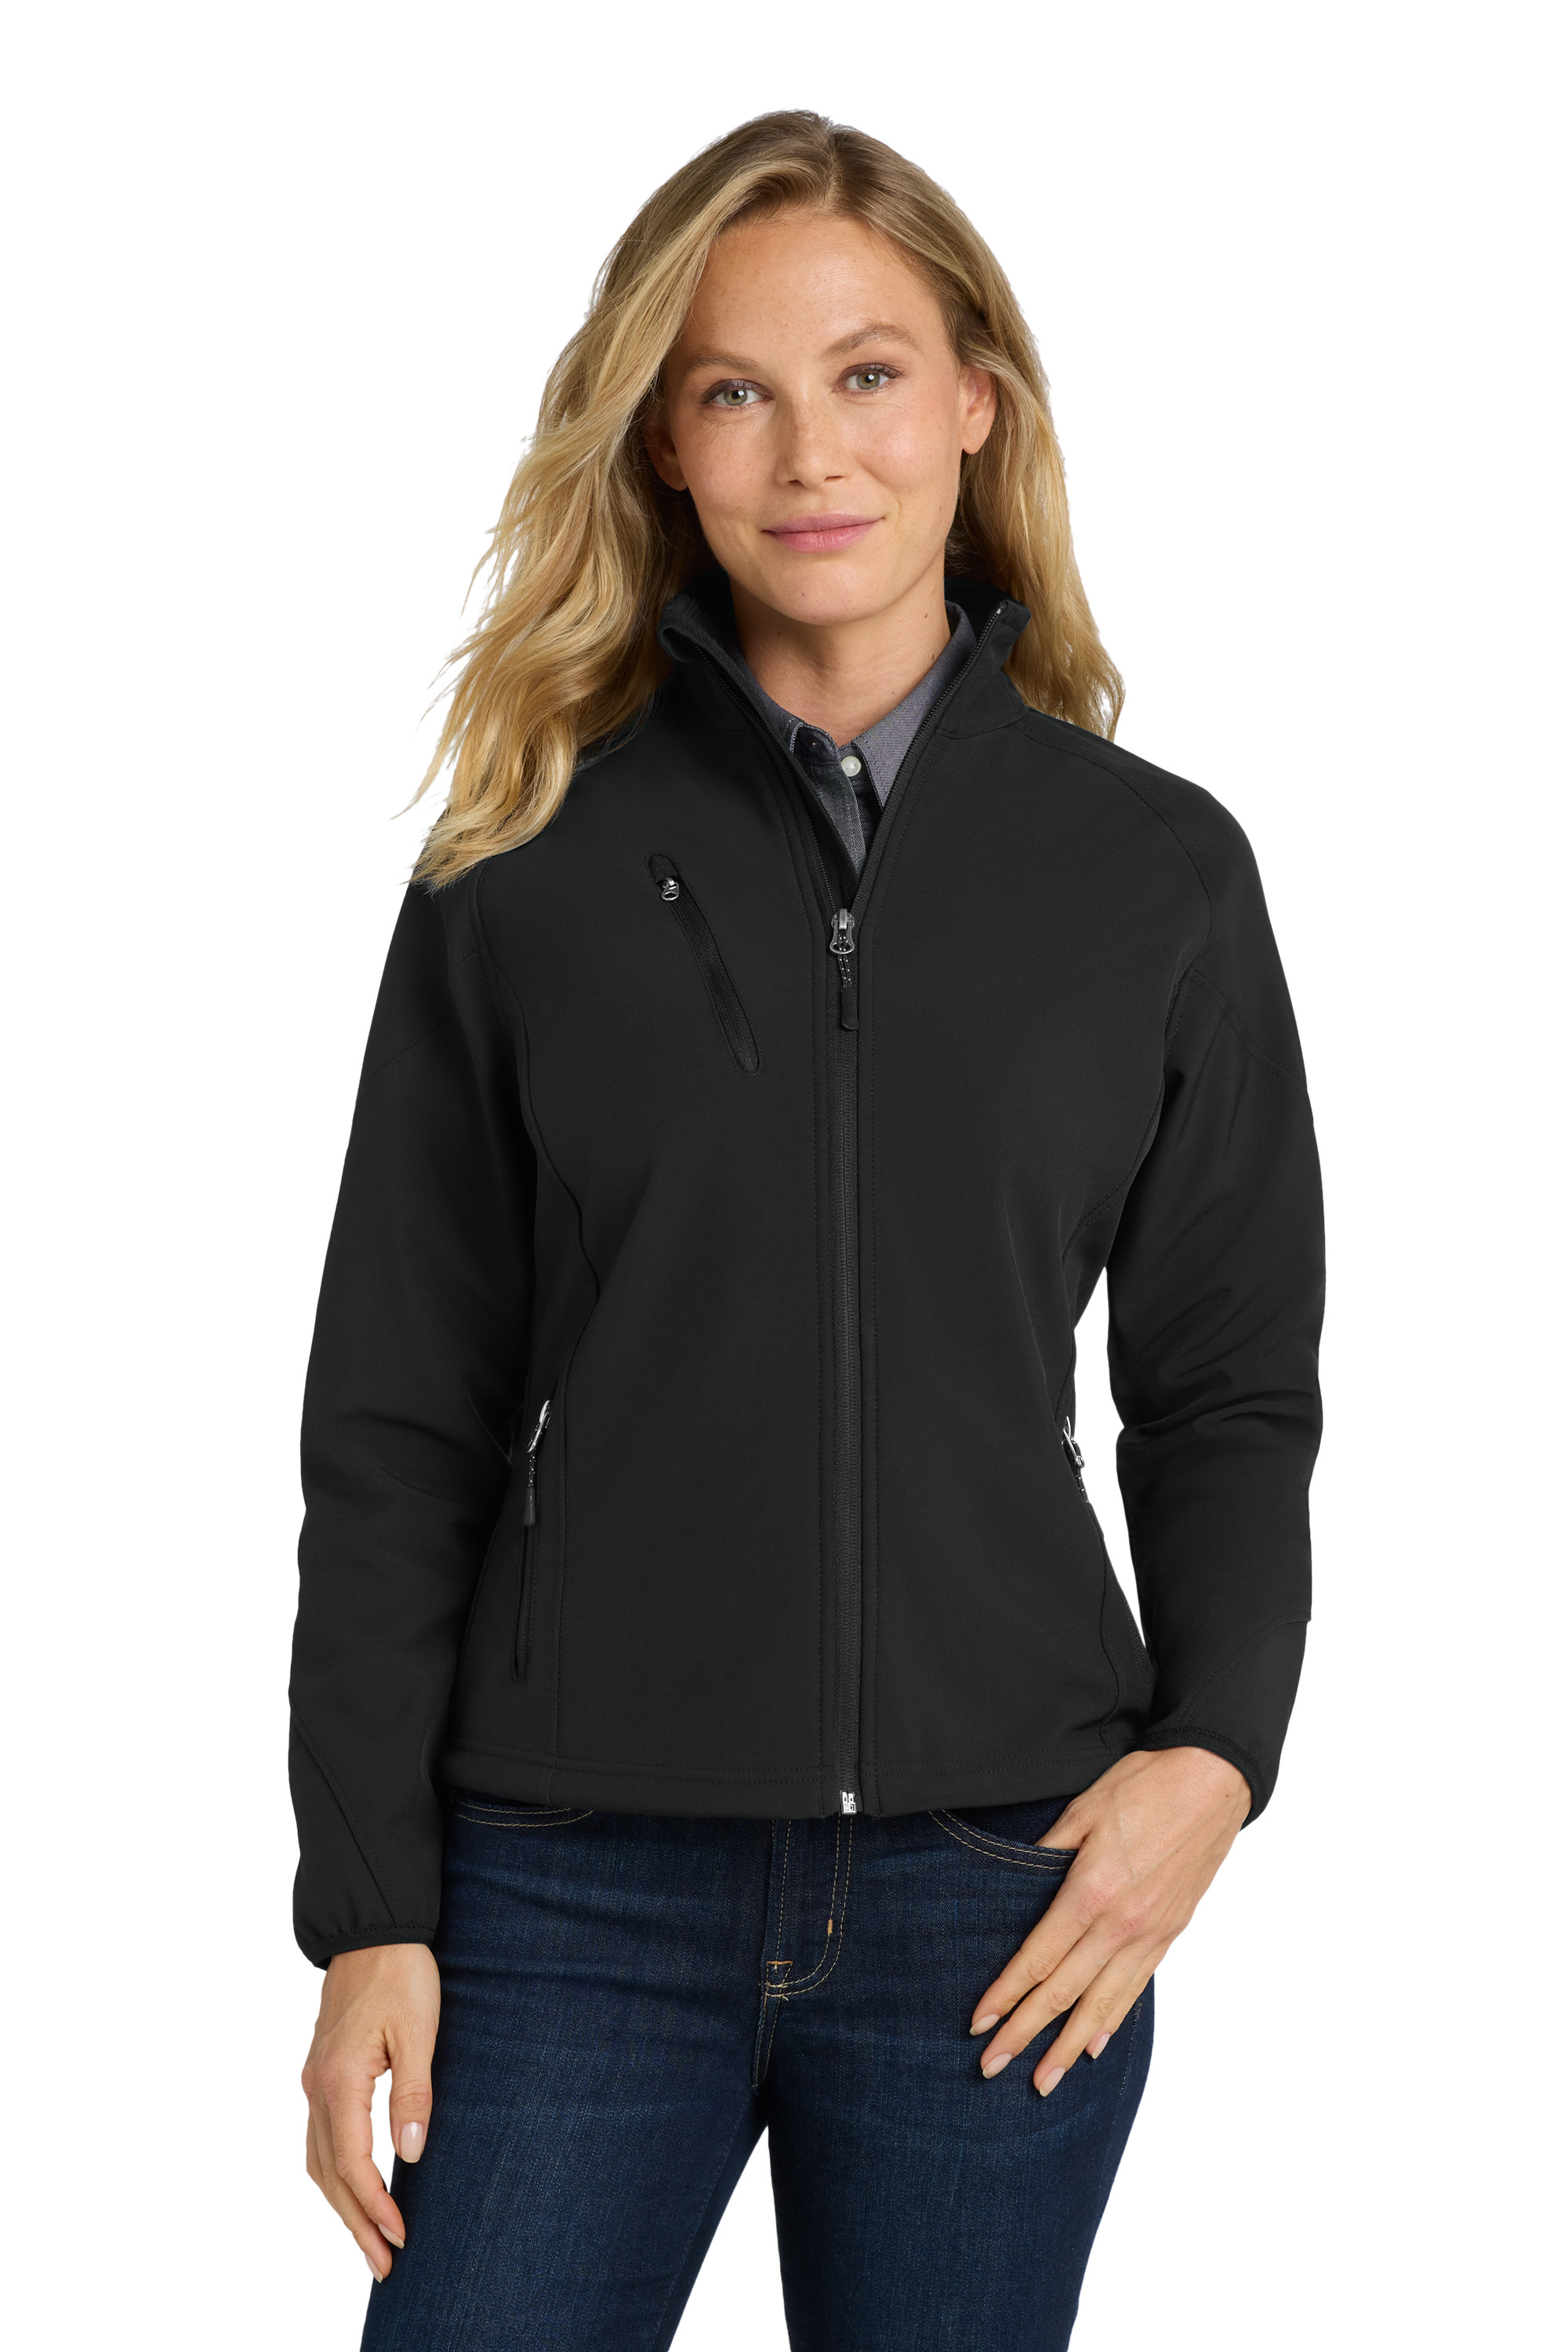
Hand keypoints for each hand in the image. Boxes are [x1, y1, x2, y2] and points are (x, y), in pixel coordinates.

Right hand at [302, 1943, 440, 2278]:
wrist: (371, 1928)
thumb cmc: (400, 1973)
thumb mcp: (419, 2031)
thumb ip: (413, 2094)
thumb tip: (410, 2156)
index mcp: (339, 2081)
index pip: (354, 2164)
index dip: (376, 2206)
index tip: (401, 2238)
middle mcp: (317, 2088)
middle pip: (329, 2175)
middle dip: (355, 2223)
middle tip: (383, 2265)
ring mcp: (314, 2081)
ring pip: (319, 2161)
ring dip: (342, 2204)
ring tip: (369, 2239)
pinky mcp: (321, 2073)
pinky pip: (320, 2138)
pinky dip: (335, 2173)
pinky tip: (354, 2186)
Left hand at [970, 1746, 1249, 2093]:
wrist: (1214, 1780)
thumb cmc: (1146, 1784)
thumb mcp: (1084, 1808)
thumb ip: (1047, 1849)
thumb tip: (1016, 1880)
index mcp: (1091, 1892)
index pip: (1037, 1959)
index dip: (1005, 1996)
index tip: (979, 2025)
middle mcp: (1121, 1925)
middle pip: (1063, 1992)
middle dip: (1025, 2035)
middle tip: (993, 2069)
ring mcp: (1150, 1933)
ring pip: (1102, 2003)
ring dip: (1069, 2046)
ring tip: (1043, 2081)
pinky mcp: (1171, 1932)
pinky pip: (1136, 1987)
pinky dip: (1113, 2019)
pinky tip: (1096, 2045)